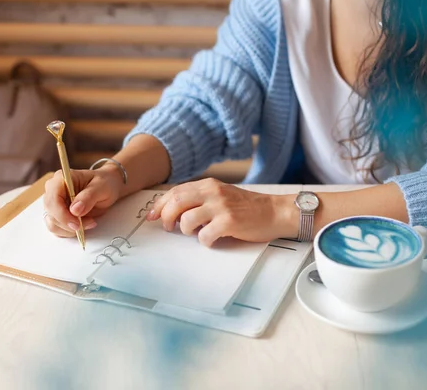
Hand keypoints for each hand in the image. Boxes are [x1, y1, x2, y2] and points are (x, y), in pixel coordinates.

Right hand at [43, 167, 122, 236]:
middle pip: (51, 213)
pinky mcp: (58, 214)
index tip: (77, 223)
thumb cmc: (104, 182)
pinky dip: (69, 232)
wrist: (108, 186)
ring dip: (70, 229)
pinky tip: (83, 225)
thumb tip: (75, 210)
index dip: (62, 214)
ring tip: (89, 222)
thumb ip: (88, 197)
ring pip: (52, 223)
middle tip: (89, 223)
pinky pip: (57, 228)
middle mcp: (54, 191)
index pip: (52, 199)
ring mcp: (55, 203)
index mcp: (61, 179)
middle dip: (69, 224)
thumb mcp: (101, 187)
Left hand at [147, 178, 297, 246]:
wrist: (274, 212)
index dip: (160, 205)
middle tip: (168, 228)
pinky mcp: (229, 222)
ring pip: (187, 220)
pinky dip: (204, 241)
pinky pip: (204, 236)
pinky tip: (212, 240)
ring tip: (196, 233)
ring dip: (185, 230)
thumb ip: (200, 199)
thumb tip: (174, 211)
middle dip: (166, 217)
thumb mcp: (221, 195)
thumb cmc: (247, 207)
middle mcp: (213, 192)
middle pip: (176, 202)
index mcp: (208, 185)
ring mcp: (221, 207)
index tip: (152, 216)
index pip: (175, 191)